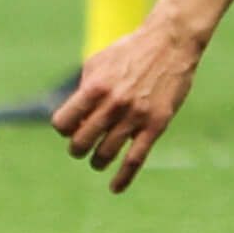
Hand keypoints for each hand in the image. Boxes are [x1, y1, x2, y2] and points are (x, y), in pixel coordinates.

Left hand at [50, 25, 203, 192]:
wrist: (169, 44)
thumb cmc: (129, 52)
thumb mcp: (97, 63)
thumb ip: (83, 90)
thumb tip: (70, 117)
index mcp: (94, 87)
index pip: (64, 123)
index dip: (64, 128)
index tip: (70, 127)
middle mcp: (113, 104)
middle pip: (81, 142)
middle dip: (77, 148)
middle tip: (81, 146)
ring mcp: (135, 116)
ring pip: (106, 154)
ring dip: (96, 161)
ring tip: (97, 160)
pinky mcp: (155, 125)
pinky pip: (135, 160)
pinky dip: (123, 178)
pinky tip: (114, 189)